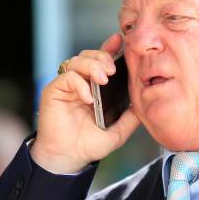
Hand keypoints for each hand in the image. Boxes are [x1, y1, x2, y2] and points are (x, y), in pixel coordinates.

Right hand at [30, 34, 139, 173]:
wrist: (69, 159)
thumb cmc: (89, 145)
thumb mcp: (117, 132)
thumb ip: (131, 117)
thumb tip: (145, 103)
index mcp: (94, 88)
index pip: (101, 61)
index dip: (110, 48)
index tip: (120, 41)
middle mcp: (79, 83)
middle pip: (89, 55)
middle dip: (102, 56)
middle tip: (112, 70)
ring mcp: (66, 86)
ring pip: (76, 60)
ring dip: (92, 66)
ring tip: (103, 80)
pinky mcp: (53, 91)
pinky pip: (66, 76)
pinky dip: (79, 83)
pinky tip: (88, 97)